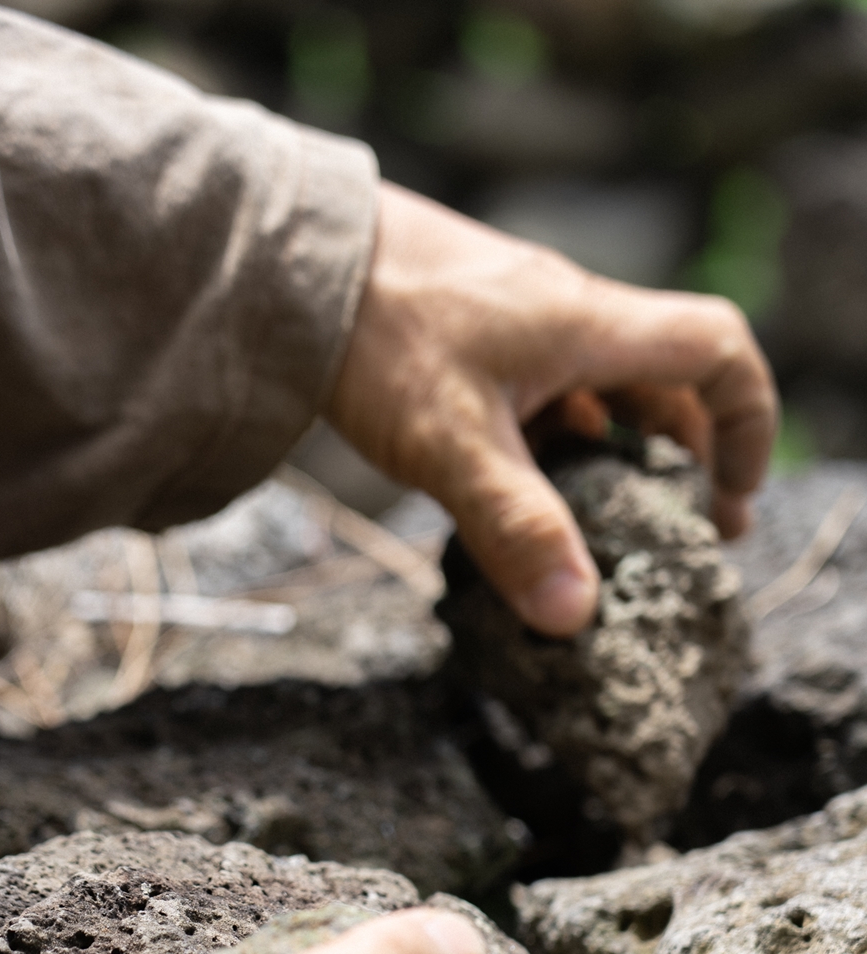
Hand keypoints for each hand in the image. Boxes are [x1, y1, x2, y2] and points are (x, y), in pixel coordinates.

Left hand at [327, 181, 778, 635]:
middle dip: (680, 460)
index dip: (747, 424)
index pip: (717, 353)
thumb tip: (574, 614)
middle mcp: (565, 318)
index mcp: (588, 326)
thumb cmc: (375, 332)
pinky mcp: (469, 341)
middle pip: (663, 383)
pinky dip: (548, 448)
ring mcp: (516, 328)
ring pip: (596, 393)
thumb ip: (516, 527)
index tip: (731, 502)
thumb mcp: (451, 443)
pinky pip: (539, 396)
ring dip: (610, 459)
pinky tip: (514, 497)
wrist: (287, 257)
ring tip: (596, 531)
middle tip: (674, 536)